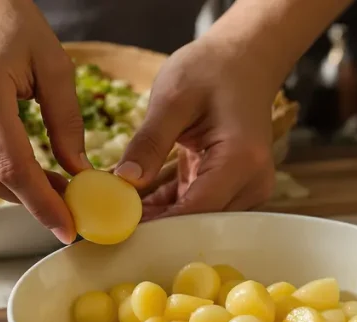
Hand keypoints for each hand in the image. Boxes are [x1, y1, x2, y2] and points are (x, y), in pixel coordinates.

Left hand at [114, 36, 277, 220]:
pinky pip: (195, 205)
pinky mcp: (232, 187)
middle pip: (197, 221)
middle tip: (106, 222)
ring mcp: (245, 188)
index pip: (196, 210)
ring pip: (195, 218)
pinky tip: (133, 202)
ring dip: (156, 217)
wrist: (244, 59)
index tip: (116, 228)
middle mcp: (250, 182)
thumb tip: (123, 182)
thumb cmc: (212, 69)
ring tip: (113, 212)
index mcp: (240, 160)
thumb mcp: (173, 98)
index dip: (156, 225)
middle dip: (153, 225)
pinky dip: (166, 205)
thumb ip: (149, 142)